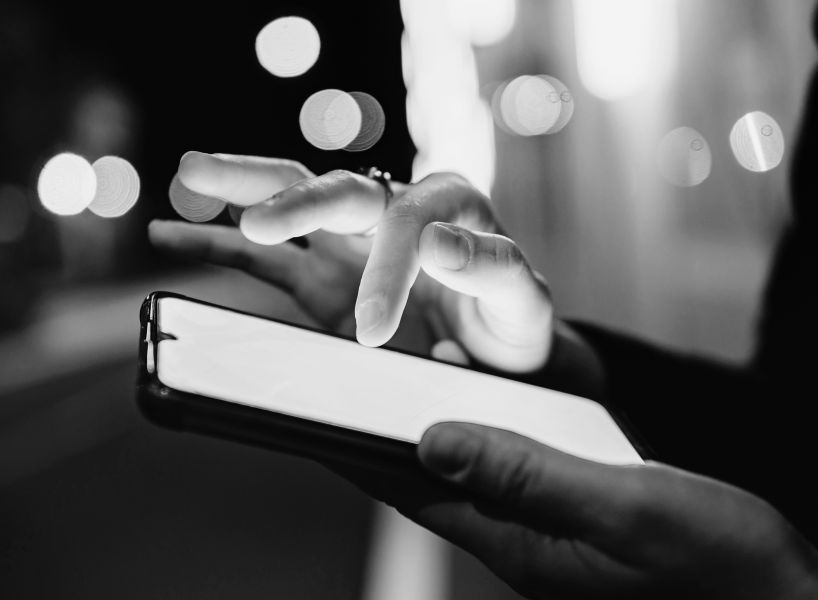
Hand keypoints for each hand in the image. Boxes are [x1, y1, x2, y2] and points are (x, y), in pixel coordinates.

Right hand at [150, 152, 560, 373]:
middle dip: (294, 202)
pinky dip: (218, 244)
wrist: (499, 352)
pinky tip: (171, 233)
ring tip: (190, 174)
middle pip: (334, 188)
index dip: (386, 270)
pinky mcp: (321, 279)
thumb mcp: (523, 301)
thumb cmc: (514, 323)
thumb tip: (437, 240)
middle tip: (261, 223)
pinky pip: (263, 259)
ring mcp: (349, 244)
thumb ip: (492, 268)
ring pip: (290, 200)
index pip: (404, 220)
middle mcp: (391, 211)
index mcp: (447, 204)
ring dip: (243, 187)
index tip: (375, 329)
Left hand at [357, 423, 817, 599]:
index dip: (360, 453)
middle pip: (432, 479)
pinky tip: (491, 401)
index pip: (413, 493)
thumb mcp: (621, 509)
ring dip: (437, 424)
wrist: (780, 597)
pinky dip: (492, 428)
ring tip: (406, 378)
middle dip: (388, 430)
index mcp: (517, 542)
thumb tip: (437, 441)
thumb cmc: (715, 566)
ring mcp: (547, 527)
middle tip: (355, 382)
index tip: (316, 418)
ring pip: (472, 468)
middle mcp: (520, 536)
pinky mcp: (576, 514)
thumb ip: (528, 473)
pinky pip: (515, 465)